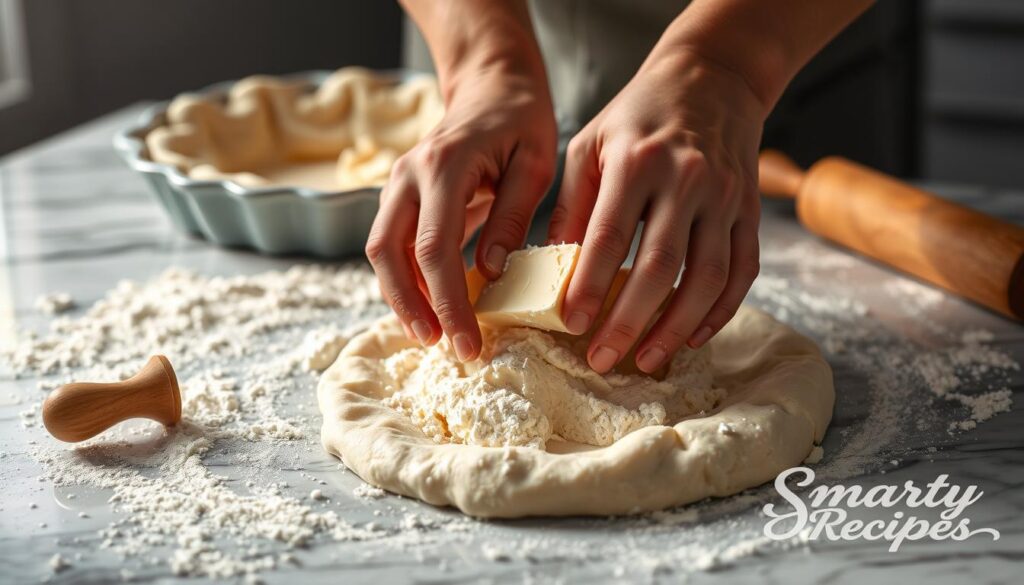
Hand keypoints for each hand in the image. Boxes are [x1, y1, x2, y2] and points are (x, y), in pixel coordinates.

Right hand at [366, 65, 556, 361]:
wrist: (492, 86)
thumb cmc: (520, 122)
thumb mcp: (535, 164)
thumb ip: (514, 216)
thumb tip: (490, 273)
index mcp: (443, 167)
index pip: (434, 248)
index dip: (448, 301)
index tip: (468, 342)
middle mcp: (407, 176)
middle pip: (388, 254)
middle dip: (410, 307)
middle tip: (441, 346)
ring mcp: (397, 184)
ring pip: (380, 252)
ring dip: (400, 297)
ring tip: (433, 335)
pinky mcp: (399, 196)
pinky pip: (390, 245)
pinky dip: (404, 279)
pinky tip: (429, 307)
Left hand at [548, 49, 765, 374]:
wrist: (713, 78)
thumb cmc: (639, 115)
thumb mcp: (589, 145)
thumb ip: (571, 204)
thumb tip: (551, 267)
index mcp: (637, 162)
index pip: (609, 237)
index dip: (588, 286)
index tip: (570, 325)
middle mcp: (687, 181)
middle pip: (660, 267)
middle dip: (629, 322)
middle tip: (601, 359)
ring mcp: (725, 197)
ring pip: (707, 277)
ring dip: (676, 328)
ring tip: (647, 360)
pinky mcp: (750, 210)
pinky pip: (742, 270)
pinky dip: (721, 310)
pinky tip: (694, 336)